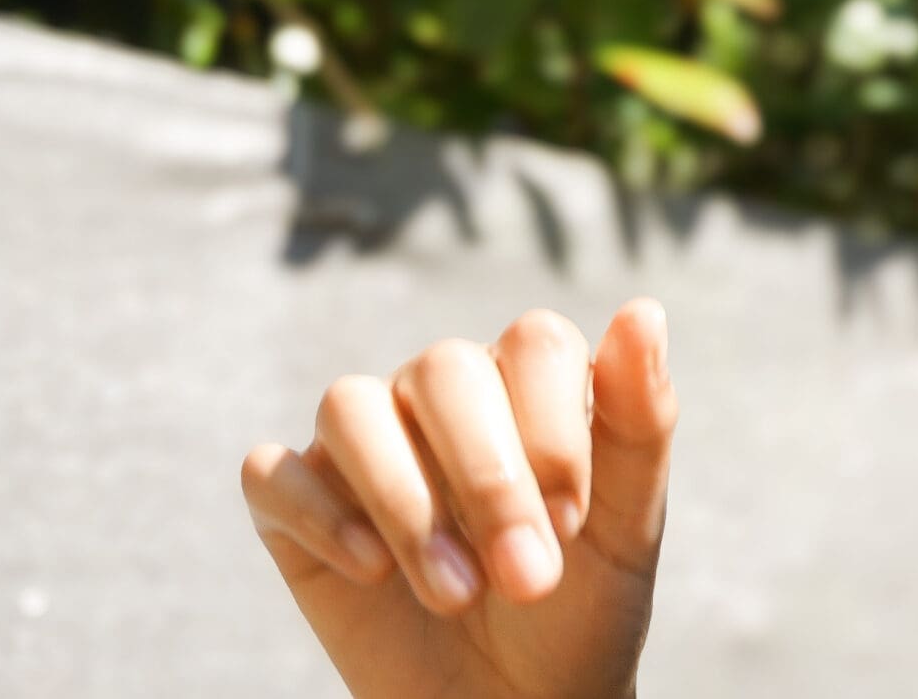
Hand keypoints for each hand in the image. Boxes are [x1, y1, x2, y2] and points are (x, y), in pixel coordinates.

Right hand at [239, 298, 676, 698]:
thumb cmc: (578, 608)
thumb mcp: (629, 524)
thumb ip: (641, 417)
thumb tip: (643, 309)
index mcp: (530, 379)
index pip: (535, 343)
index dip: (552, 431)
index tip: (572, 524)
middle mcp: (444, 389)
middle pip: (444, 369)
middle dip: (488, 479)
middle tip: (524, 579)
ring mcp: (366, 441)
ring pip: (351, 406)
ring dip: (405, 503)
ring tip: (455, 595)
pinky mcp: (296, 503)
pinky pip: (274, 473)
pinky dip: (319, 515)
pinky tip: (371, 570)